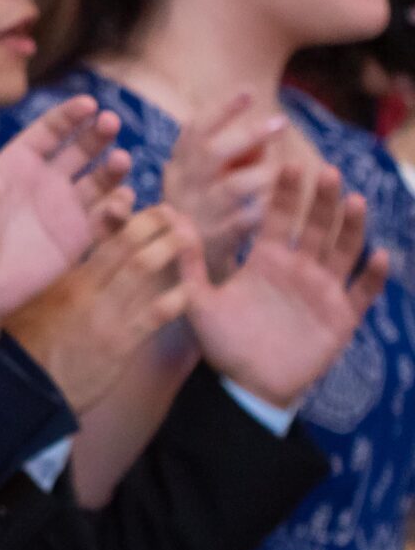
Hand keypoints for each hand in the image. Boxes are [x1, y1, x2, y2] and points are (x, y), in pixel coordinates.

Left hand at [0, 95, 126, 335]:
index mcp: (17, 163)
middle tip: (110, 122)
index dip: (69, 116)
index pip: (50, 130)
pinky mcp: (78, 239)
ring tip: (119, 160)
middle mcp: (45, 181)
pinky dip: (120, 209)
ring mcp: (65, 210)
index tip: (89, 103)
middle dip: (98, 134)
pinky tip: (119, 202)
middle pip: (81, 149)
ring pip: (100, 180)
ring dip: (114, 168)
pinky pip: (108, 219)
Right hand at [4, 207, 196, 412]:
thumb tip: (76, 266)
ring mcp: (103, 317)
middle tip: (175, 213)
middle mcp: (84, 291)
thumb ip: (58, 284)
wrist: (25, 391)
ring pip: (141, 272)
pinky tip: (189, 289)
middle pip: (124, 247)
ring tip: (188, 237)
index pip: (95, 238)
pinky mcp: (118, 346)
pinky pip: (152, 316)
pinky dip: (174, 300)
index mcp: (63, 279)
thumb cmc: (27, 349)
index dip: (119, 216)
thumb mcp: (34, 307)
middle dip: (153, 225)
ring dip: (169, 251)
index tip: (138, 206)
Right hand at [161, 93, 291, 279]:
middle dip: (246, 135)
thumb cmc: (196, 223)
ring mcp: (194, 215)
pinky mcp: (211, 242)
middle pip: (211, 154)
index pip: (192, 132)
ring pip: (232, 188)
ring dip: (263, 175)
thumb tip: (265, 140)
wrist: (166, 278)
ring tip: (289, 170)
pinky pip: (244, 223)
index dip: (220, 111)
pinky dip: (266, 212)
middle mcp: (180, 188)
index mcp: (176, 168)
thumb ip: (228, 162)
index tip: (248, 92)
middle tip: (281, 123)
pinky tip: (286, 208)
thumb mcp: (201, 187)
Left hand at [189, 162, 389, 406]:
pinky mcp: (341, 317)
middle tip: (325, 170)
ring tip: (353, 200)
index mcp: (266, 261)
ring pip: (342, 251)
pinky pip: (362, 293)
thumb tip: (170, 218)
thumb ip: (188, 263)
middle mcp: (298, 269)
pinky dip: (372, 276)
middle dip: (320, 200)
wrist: (246, 385)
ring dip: (350, 226)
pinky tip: (379, 256)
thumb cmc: (223, 343)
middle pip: (314, 226)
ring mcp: (322, 290)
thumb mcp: (199, 302)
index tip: (286, 164)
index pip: (277, 219)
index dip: (283, 194)